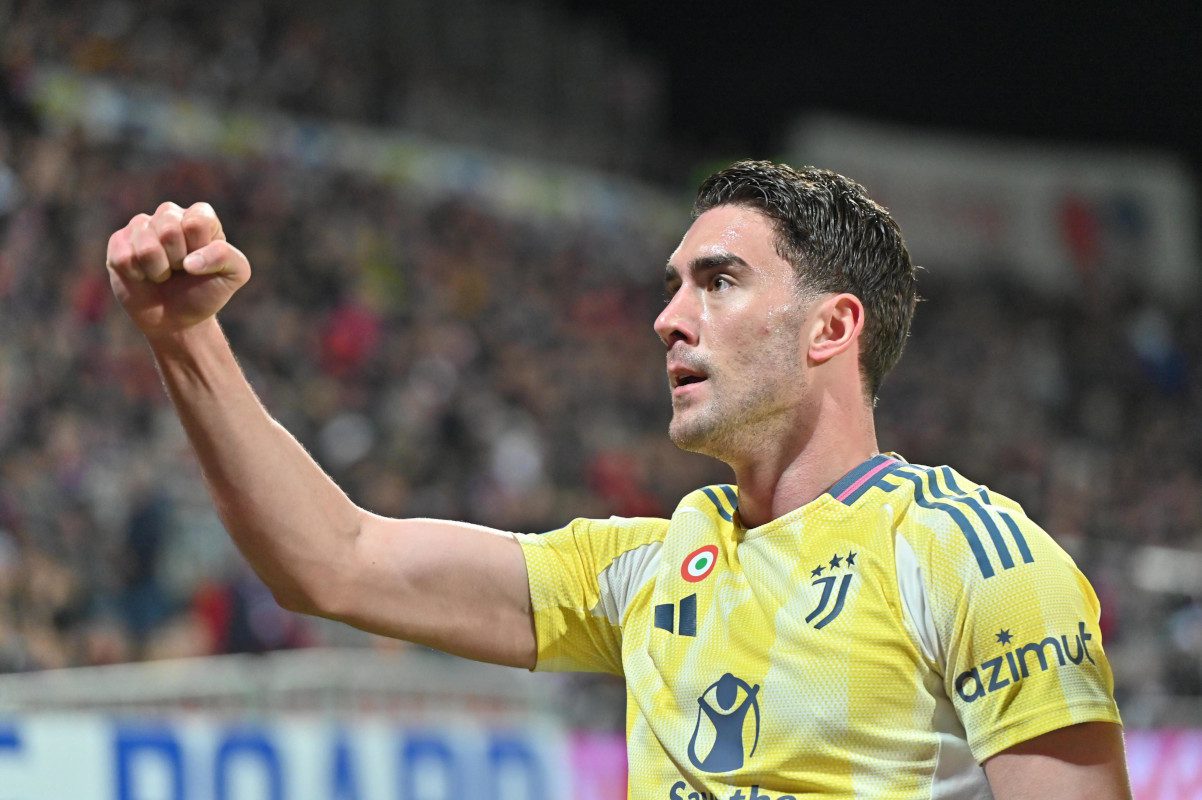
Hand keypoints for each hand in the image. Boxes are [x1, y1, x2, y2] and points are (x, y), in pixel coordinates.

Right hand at [105, 202, 250, 337]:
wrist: (178, 319)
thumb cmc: (206, 292)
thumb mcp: (234, 275)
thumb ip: (226, 257)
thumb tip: (190, 261)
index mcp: (199, 216)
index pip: (196, 222)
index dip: (199, 250)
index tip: (201, 263)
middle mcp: (169, 214)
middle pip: (169, 230)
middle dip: (178, 261)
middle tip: (180, 270)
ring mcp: (141, 226)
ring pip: (146, 246)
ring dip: (158, 271)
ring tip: (163, 274)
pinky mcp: (118, 242)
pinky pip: (123, 257)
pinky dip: (137, 275)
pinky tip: (143, 276)